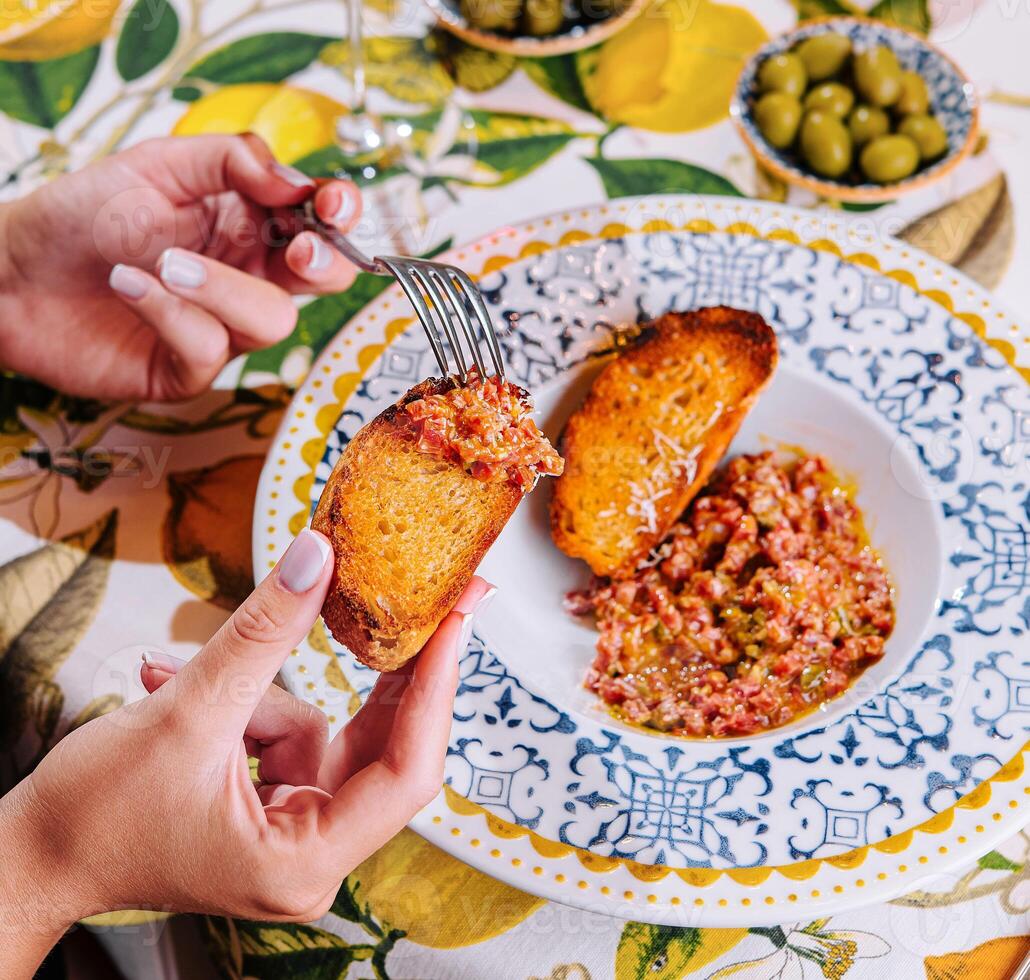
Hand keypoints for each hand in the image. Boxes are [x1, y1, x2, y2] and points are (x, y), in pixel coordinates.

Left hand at [0, 134, 363, 400]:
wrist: (11, 273)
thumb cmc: (81, 216)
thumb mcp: (156, 164)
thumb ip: (230, 161)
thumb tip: (293, 181)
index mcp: (249, 223)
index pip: (321, 225)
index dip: (341, 218)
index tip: (331, 206)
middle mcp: (246, 276)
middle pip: (323, 281)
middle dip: (320, 265)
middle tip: (295, 250)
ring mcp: (222, 328)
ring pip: (272, 321)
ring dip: (221, 287)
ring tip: (160, 262)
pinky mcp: (188, 370)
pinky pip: (210, 350)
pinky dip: (169, 313)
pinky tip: (128, 286)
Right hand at [0, 528, 492, 977]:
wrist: (29, 854)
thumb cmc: (90, 817)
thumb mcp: (185, 712)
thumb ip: (261, 632)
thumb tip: (319, 557)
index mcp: (304, 860)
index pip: (405, 769)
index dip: (437, 688)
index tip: (460, 620)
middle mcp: (311, 856)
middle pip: (379, 746)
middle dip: (387, 671)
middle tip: (436, 598)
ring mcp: (294, 833)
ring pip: (325, 733)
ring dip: (264, 696)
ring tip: (181, 684)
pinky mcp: (273, 808)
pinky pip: (290, 736)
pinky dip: (248, 707)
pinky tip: (177, 692)